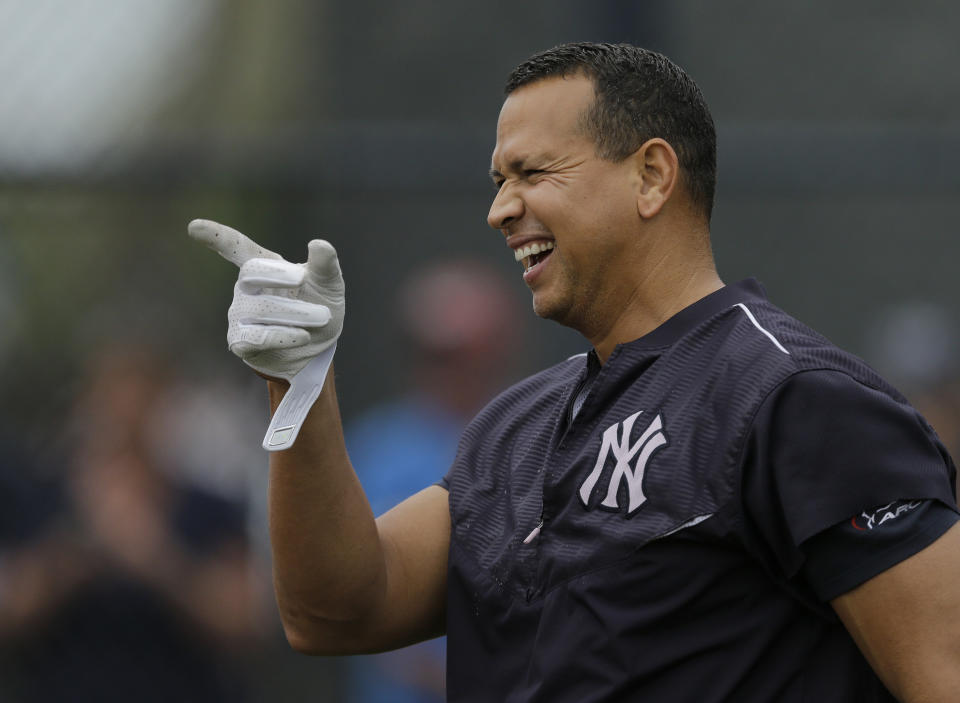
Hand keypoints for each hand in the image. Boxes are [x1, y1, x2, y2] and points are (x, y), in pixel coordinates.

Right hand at [188, 219, 344, 380]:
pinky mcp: (240, 342)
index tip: (195, 227)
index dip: (218, 237)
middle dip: (278, 275)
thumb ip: (325, 266)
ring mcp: (239, 315)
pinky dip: (283, 335)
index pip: (237, 247)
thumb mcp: (329, 285)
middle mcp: (246, 288)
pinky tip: (303, 335)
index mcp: (266, 266)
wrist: (318, 348)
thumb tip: (320, 244)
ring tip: (319, 317)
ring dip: (294, 313)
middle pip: (250, 273)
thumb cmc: (319, 307)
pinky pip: (255, 337)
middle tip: (302, 279)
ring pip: (258, 308)